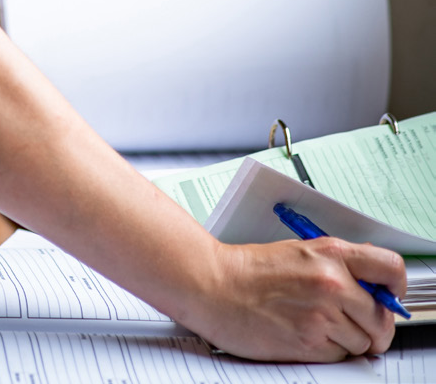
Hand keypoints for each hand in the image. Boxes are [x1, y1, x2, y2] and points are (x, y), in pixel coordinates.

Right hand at [192, 238, 403, 361]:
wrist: (213, 285)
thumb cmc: (250, 270)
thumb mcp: (300, 252)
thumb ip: (338, 266)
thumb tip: (372, 286)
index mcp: (331, 253)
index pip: (390, 269)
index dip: (396, 290)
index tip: (389, 298)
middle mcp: (332, 282)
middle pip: (381, 319)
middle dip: (371, 328)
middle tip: (352, 325)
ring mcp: (322, 314)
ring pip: (362, 343)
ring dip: (345, 341)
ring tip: (315, 325)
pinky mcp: (309, 343)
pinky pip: (338, 357)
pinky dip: (326, 352)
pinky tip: (303, 336)